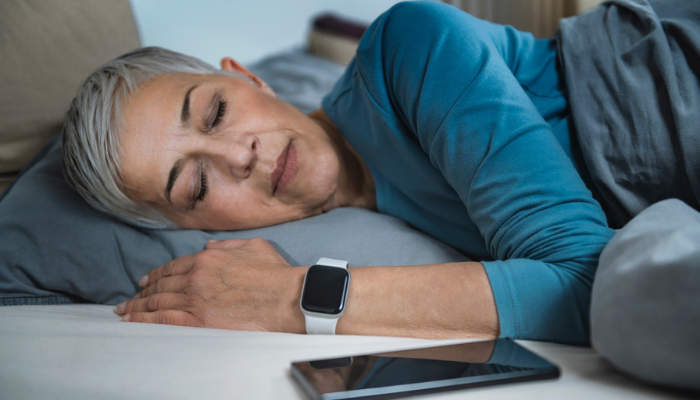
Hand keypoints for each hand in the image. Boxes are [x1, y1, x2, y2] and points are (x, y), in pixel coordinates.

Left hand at [115, 238, 305, 332]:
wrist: (286, 298)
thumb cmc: (274, 273)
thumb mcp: (252, 247)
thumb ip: (227, 245)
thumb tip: (208, 246)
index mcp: (207, 259)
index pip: (172, 267)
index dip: (155, 275)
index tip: (144, 281)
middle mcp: (195, 277)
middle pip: (160, 285)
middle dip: (141, 292)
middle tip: (128, 298)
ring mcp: (194, 299)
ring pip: (157, 302)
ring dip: (137, 307)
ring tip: (124, 311)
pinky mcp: (198, 321)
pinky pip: (163, 320)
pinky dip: (144, 320)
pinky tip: (132, 321)